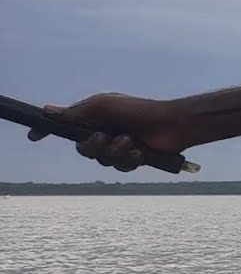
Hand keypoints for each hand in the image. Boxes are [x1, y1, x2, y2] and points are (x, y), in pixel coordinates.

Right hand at [26, 93, 193, 171]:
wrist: (172, 124)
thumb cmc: (139, 110)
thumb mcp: (105, 106)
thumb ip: (77, 111)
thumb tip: (47, 110)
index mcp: (95, 118)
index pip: (66, 126)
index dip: (49, 131)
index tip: (34, 136)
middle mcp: (105, 132)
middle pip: (83, 149)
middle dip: (93, 146)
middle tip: (105, 137)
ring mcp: (119, 147)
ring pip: (102, 161)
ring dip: (115, 152)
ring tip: (130, 141)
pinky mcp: (133, 159)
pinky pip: (121, 167)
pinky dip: (129, 159)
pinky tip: (140, 152)